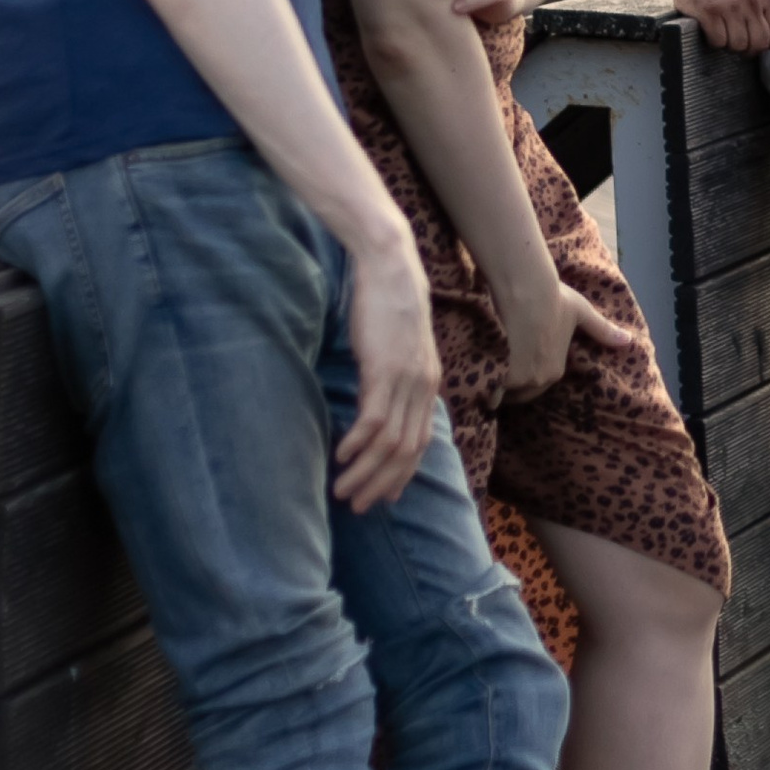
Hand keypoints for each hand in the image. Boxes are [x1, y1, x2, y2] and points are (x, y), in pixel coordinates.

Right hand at [335, 222, 442, 510]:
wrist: (390, 263)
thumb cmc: (387, 299)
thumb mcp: (397, 343)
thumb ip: (391, 371)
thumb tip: (376, 393)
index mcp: (428, 383)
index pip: (420, 442)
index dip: (402, 473)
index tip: (384, 496)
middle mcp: (423, 387)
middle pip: (407, 451)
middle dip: (382, 483)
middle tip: (358, 505)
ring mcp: (406, 379)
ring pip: (390, 442)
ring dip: (365, 472)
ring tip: (342, 491)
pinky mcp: (384, 368)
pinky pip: (373, 418)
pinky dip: (358, 443)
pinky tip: (341, 457)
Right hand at [493, 265, 618, 395]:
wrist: (526, 291)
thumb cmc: (554, 299)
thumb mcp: (582, 313)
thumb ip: (602, 330)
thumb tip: (629, 341)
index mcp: (555, 370)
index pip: (536, 384)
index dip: (523, 374)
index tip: (512, 364)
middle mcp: (538, 380)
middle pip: (518, 393)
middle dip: (508, 386)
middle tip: (497, 370)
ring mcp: (517, 379)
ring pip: (501, 394)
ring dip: (493, 387)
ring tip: (482, 373)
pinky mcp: (499, 374)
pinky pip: (488, 390)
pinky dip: (482, 385)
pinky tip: (474, 374)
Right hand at [668, 0, 769, 56]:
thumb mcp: (755, 2)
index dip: (760, 44)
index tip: (749, 39)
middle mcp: (749, 2)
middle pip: (757, 44)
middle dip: (747, 50)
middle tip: (736, 41)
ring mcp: (729, 6)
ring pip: (738, 45)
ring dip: (729, 46)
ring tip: (723, 35)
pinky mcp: (710, 12)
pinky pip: (718, 42)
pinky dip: (714, 42)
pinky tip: (711, 32)